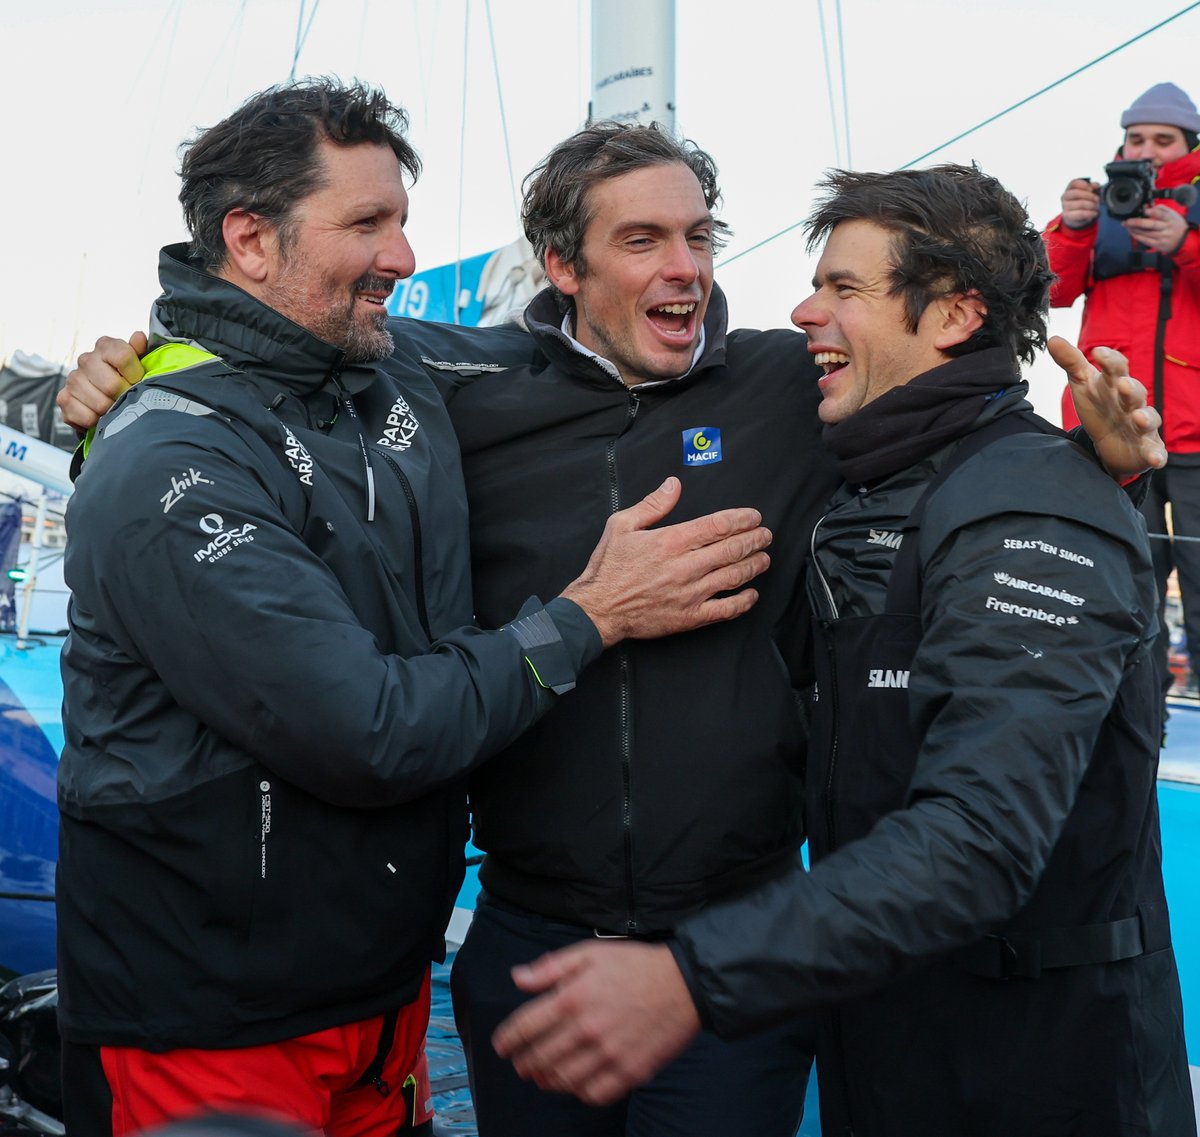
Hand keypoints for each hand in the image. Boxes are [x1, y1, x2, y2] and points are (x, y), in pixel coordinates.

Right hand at [56, 332, 148, 431]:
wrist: (106, 398)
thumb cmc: (128, 379)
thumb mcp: (140, 364)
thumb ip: (141, 351)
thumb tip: (138, 336)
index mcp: (106, 346)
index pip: (123, 356)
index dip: (135, 374)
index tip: (138, 381)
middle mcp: (86, 360)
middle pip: (111, 385)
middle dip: (124, 398)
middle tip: (128, 400)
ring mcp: (73, 379)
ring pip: (100, 404)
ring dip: (112, 412)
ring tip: (116, 408)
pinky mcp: (63, 399)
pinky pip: (85, 417)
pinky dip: (97, 422)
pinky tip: (101, 417)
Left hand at [492, 941, 701, 1104]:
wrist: (684, 985)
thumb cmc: (635, 965)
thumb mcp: (590, 953)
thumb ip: (551, 967)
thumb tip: (518, 978)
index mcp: (573, 997)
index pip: (525, 1026)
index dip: (508, 1039)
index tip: (502, 1045)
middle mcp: (586, 1029)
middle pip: (540, 1057)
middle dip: (523, 1062)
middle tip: (520, 1063)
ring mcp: (608, 1054)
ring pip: (563, 1079)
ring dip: (546, 1080)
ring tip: (541, 1076)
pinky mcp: (629, 1071)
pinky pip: (594, 1093)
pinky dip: (578, 1092)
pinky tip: (575, 1083)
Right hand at [560, 477, 770, 647]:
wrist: (597, 610)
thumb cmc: (608, 568)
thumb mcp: (622, 525)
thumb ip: (652, 504)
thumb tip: (673, 484)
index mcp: (670, 541)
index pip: (717, 526)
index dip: (741, 519)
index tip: (754, 517)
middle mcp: (684, 567)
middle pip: (732, 549)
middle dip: (755, 540)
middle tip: (765, 535)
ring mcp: (689, 593)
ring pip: (733, 577)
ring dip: (754, 566)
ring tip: (764, 559)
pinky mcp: (689, 617)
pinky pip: (725, 610)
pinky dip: (743, 602)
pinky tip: (752, 595)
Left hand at [1051, 336, 1165, 476]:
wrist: (1109, 443)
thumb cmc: (1099, 406)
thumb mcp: (1083, 384)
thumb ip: (1071, 362)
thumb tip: (1053, 339)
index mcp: (1116, 384)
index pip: (1117, 368)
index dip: (1109, 361)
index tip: (1097, 353)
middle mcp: (1132, 403)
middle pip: (1135, 392)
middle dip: (1130, 388)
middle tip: (1122, 384)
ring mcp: (1141, 426)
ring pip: (1147, 419)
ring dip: (1145, 418)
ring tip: (1138, 417)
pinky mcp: (1146, 448)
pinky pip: (1155, 451)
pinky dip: (1156, 455)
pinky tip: (1156, 459)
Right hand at [1060, 179, 1099, 229]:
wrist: (1079, 216)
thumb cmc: (1084, 201)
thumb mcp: (1090, 192)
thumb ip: (1093, 187)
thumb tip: (1095, 185)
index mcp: (1070, 188)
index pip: (1074, 183)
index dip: (1083, 185)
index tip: (1091, 189)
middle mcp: (1065, 197)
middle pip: (1075, 193)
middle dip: (1089, 196)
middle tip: (1097, 199)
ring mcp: (1065, 207)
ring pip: (1079, 204)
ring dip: (1091, 205)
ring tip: (1096, 206)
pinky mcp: (1067, 216)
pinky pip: (1079, 214)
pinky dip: (1089, 213)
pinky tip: (1094, 213)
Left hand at [1123, 204, 1188, 254]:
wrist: (1183, 240)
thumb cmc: (1175, 225)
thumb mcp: (1172, 214)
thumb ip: (1161, 209)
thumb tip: (1147, 206)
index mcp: (1170, 219)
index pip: (1162, 214)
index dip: (1153, 212)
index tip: (1145, 210)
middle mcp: (1166, 228)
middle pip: (1151, 225)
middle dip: (1137, 222)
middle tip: (1127, 221)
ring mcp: (1162, 237)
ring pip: (1146, 233)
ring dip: (1133, 229)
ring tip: (1126, 225)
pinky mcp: (1158, 245)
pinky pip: (1145, 241)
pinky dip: (1137, 236)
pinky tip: (1131, 232)